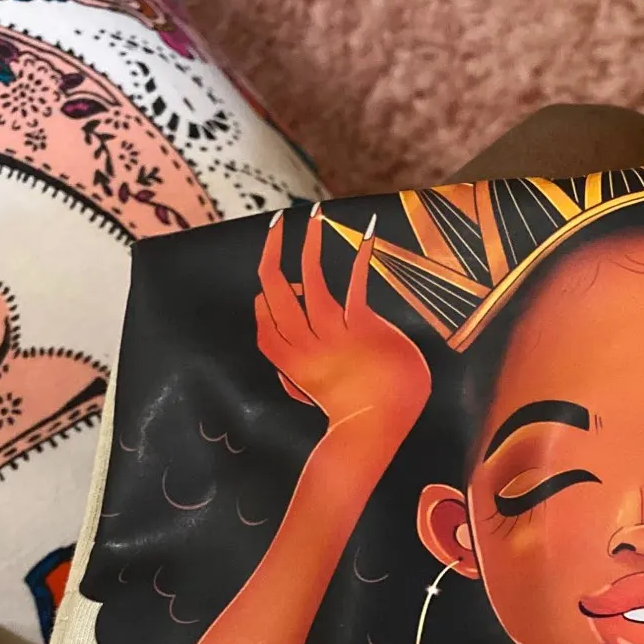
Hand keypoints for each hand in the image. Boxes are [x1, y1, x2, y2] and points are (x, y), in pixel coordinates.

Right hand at [255, 206, 431, 450]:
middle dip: (274, 251)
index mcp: (290, 362)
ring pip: (310, 280)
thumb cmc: (353, 412)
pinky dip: (360, 256)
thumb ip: (295, 373)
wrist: (381, 429)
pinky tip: (365, 232)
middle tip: (277, 223)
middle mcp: (306, 345)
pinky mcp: (363, 329)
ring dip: (309, 242)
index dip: (264, 297)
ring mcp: (334, 336)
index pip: (263, 320)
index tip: (276, 279)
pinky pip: (355, 285)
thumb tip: (291, 353)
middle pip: (276, 291)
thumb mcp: (312, 395)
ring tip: (312, 214)